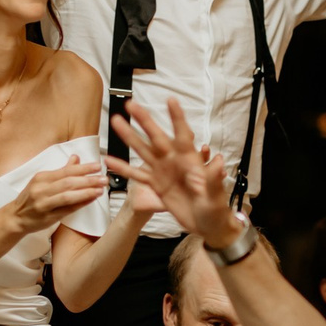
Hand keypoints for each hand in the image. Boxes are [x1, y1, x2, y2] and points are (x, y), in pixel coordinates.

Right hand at [10, 155, 106, 234]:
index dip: (83, 168)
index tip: (97, 166)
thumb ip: (61, 171)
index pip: (66, 170)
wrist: (15, 217)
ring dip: (86, 192)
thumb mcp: (42, 181)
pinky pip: (67, 209)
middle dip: (88, 180)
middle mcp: (41, 189)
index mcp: (41, 178)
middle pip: (68, 182)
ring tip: (100, 190)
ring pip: (68, 196)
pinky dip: (80, 204)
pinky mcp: (48, 217)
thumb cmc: (31, 198)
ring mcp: (44, 204)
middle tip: (104, 179)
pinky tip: (91, 200)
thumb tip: (76, 158)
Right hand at [108, 99, 237, 244]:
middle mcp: (175, 161)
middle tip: (131, 104)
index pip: (183, 135)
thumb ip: (213, 179)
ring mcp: (163, 172)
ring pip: (143, 150)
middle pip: (157, 136)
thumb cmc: (216, 210)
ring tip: (116, 121)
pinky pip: (137, 175)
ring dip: (129, 137)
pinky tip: (108, 160)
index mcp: (191, 161)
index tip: (170, 100)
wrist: (207, 225)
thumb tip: (217, 162)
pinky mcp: (156, 185)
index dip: (177, 118)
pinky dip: (123, 168)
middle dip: (144, 120)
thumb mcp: (215, 196)